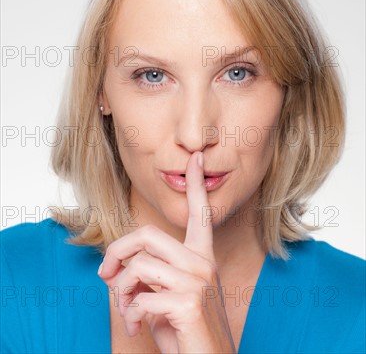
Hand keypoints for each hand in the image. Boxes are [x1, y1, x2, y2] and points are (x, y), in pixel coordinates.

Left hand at [97, 151, 235, 353]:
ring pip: (138, 266)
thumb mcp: (167, 296)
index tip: (197, 159)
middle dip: (116, 251)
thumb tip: (115, 270)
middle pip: (146, 235)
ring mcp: (198, 281)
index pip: (200, 213)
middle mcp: (203, 262)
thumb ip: (150, 275)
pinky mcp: (188, 302)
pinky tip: (137, 326)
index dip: (196, 185)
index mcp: (201, 257)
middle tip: (104, 274)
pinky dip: (129, 313)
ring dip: (122, 291)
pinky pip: (140, 297)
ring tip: (127, 310)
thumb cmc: (187, 332)